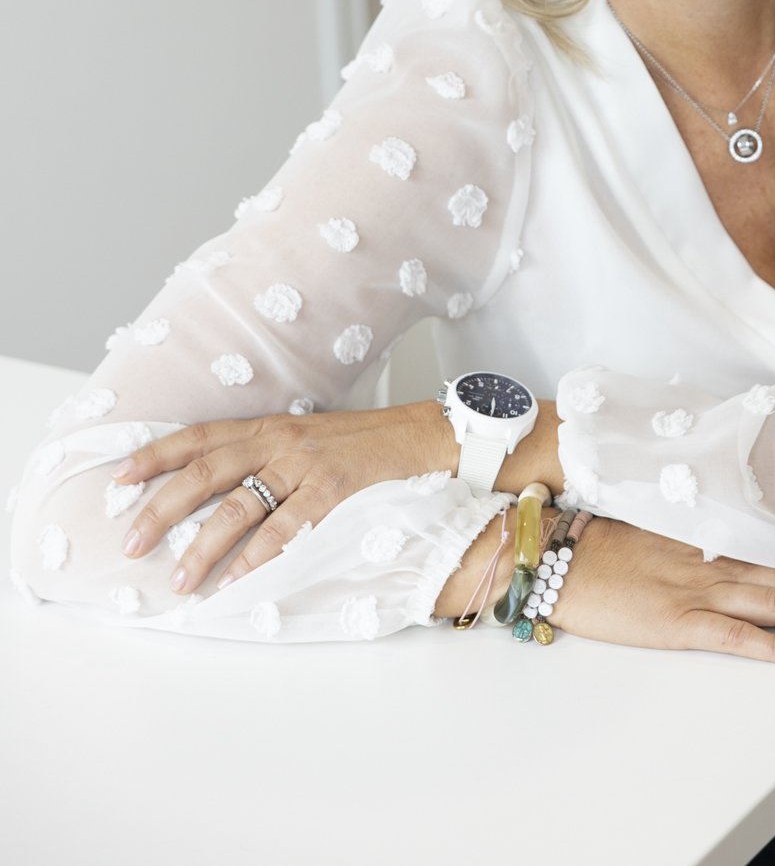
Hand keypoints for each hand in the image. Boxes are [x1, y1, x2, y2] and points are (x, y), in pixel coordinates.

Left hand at [110, 401, 455, 594]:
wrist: (421, 435)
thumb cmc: (362, 444)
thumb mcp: (307, 440)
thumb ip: (266, 459)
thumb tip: (221, 495)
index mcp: (269, 428)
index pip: (200, 437)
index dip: (157, 455)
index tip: (120, 477)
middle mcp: (280, 441)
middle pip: (206, 471)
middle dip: (162, 507)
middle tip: (131, 543)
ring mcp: (305, 465)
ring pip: (239, 506)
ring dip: (202, 546)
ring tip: (179, 580)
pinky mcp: (333, 490)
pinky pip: (286, 528)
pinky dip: (256, 557)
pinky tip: (234, 580)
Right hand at [535, 516, 774, 663]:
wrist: (557, 556)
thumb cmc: (603, 544)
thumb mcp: (661, 529)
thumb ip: (703, 537)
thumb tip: (738, 545)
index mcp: (714, 537)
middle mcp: (717, 560)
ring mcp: (698, 589)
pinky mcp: (676, 621)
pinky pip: (734, 635)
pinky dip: (772, 645)